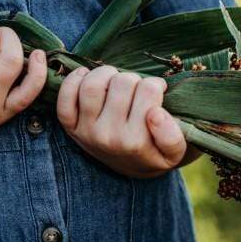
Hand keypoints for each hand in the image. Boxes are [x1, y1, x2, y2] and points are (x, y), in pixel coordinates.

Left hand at [56, 64, 194, 177]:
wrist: (131, 167)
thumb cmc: (155, 152)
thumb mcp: (175, 152)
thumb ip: (172, 136)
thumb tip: (155, 113)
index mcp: (136, 142)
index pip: (149, 90)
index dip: (156, 84)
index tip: (158, 91)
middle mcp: (109, 137)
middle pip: (123, 83)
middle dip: (134, 79)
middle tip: (137, 89)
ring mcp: (87, 131)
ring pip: (93, 85)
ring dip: (107, 74)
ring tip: (116, 81)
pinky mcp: (71, 127)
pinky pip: (65, 97)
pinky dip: (74, 79)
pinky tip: (88, 76)